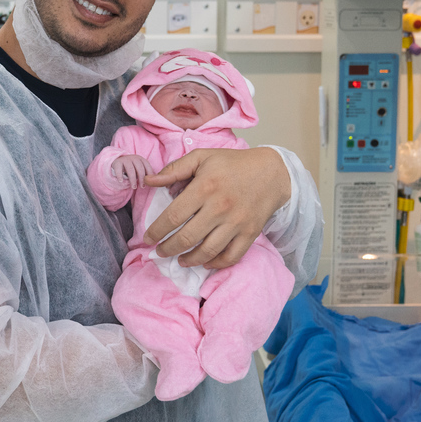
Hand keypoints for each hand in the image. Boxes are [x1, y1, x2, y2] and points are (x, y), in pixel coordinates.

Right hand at [111, 155, 153, 189]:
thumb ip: (143, 173)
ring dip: (132, 179)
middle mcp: (134, 158)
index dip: (149, 174)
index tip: (148, 183)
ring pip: (130, 169)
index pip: (147, 166)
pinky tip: (121, 181)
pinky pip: (119, 169)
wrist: (118, 161)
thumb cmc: (131, 167)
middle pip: (139, 168)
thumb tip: (150, 182)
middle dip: (141, 178)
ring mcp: (125, 159)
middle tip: (142, 187)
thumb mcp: (138, 168)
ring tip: (133, 187)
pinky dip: (120, 175)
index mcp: (141, 159)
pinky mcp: (117, 162)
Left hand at [142, 147, 291, 268]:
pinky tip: (205, 262)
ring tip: (179, 260)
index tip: (148, 238)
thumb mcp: (201, 157)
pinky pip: (231, 256)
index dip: (156, 231)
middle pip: (187, 238)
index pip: (173, 216)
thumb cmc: (232, 164)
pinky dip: (216, 264)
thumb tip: (149, 180)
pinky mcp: (250, 233)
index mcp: (204, 187)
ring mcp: (236, 223)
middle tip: (159, 252)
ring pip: (207, 252)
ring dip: (189, 260)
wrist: (271, 172)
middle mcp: (220, 207)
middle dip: (168, 249)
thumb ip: (174, 169)